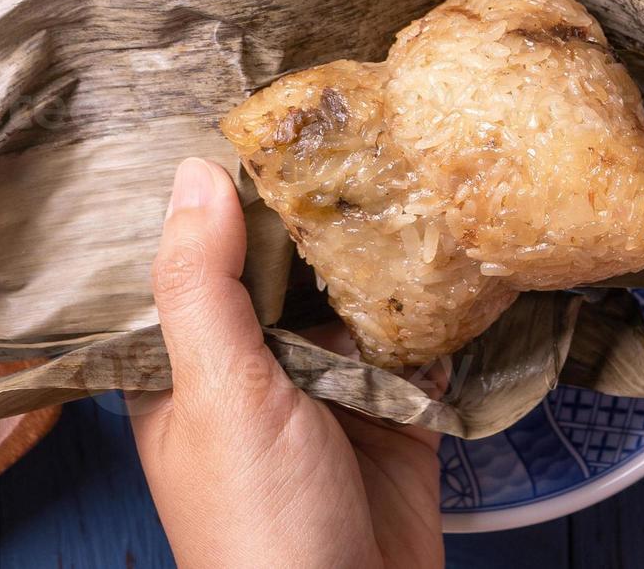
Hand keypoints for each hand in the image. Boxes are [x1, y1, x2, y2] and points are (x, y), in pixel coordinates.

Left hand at [132, 158, 443, 568]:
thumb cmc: (257, 527)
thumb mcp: (219, 392)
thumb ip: (205, 285)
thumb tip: (194, 173)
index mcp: (185, 370)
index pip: (198, 260)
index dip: (226, 196)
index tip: (264, 116)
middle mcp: (254, 374)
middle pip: (287, 272)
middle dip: (322, 215)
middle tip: (360, 120)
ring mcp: (330, 396)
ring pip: (357, 303)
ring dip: (387, 256)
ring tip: (418, 165)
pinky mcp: (399, 419)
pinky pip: (419, 347)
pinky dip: (440, 312)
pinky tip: (459, 253)